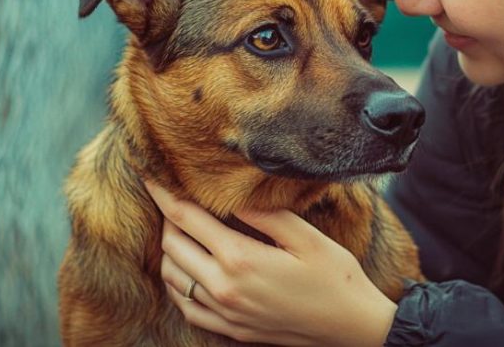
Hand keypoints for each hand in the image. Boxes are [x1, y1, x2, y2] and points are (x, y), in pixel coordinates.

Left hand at [144, 180, 397, 346]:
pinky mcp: (228, 330)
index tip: (151, 174)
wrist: (351, 329)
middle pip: (172, 244)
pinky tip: (190, 267)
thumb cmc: (336, 278)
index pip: (185, 218)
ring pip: (172, 276)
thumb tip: (229, 193)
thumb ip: (264, 213)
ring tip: (184, 228)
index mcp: (240, 259)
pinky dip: (178, 282)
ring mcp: (223, 314)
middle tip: (177, 197)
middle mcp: (223, 289)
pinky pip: (185, 305)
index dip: (164, 193)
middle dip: (168, 216)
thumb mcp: (306, 237)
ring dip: (171, 248)